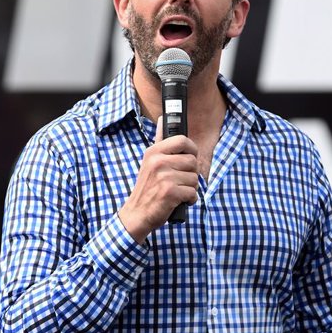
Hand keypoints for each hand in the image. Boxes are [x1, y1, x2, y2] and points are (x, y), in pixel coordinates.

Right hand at [118, 122, 198, 243]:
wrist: (136, 213)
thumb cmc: (147, 187)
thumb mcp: (150, 162)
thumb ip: (159, 142)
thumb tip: (163, 119)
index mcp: (154, 152)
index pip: (182, 140)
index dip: (191, 149)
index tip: (190, 157)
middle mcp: (158, 162)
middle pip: (192, 161)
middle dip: (191, 174)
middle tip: (180, 181)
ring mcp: (164, 177)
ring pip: (194, 178)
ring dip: (190, 188)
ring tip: (178, 191)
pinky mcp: (170, 192)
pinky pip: (192, 193)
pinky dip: (190, 200)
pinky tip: (180, 201)